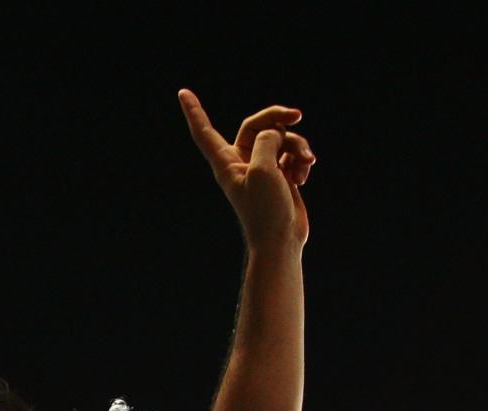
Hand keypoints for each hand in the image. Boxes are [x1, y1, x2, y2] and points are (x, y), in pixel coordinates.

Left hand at [178, 90, 312, 248]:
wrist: (282, 240)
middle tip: (296, 115)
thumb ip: (267, 140)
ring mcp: (262, 169)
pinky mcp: (280, 176)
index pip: (205, 132)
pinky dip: (301, 161)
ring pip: (282, 139)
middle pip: (258, 125)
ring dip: (297, 146)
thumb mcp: (264, 168)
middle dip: (279, 118)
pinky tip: (304, 176)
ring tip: (305, 164)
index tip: (182, 92)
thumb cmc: (266, 210)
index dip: (194, 112)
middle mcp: (242, 163)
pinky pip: (292, 155)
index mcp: (226, 162)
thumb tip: (277, 133)